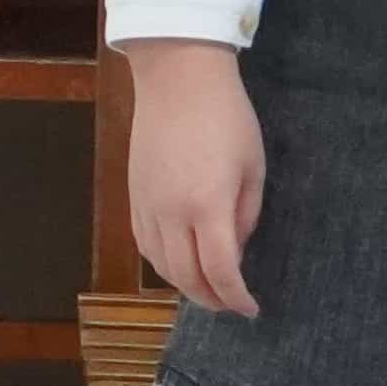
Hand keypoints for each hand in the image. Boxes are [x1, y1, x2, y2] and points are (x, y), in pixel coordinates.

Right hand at [122, 38, 264, 318]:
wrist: (177, 78)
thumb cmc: (226, 116)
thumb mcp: (253, 166)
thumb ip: (246, 214)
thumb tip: (235, 247)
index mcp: (207, 205)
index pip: (220, 271)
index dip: (237, 297)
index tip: (252, 308)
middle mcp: (171, 212)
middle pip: (186, 277)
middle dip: (212, 300)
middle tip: (232, 305)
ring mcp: (146, 205)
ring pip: (160, 266)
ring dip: (185, 286)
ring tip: (208, 290)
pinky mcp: (133, 195)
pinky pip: (144, 244)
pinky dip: (163, 264)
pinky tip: (179, 264)